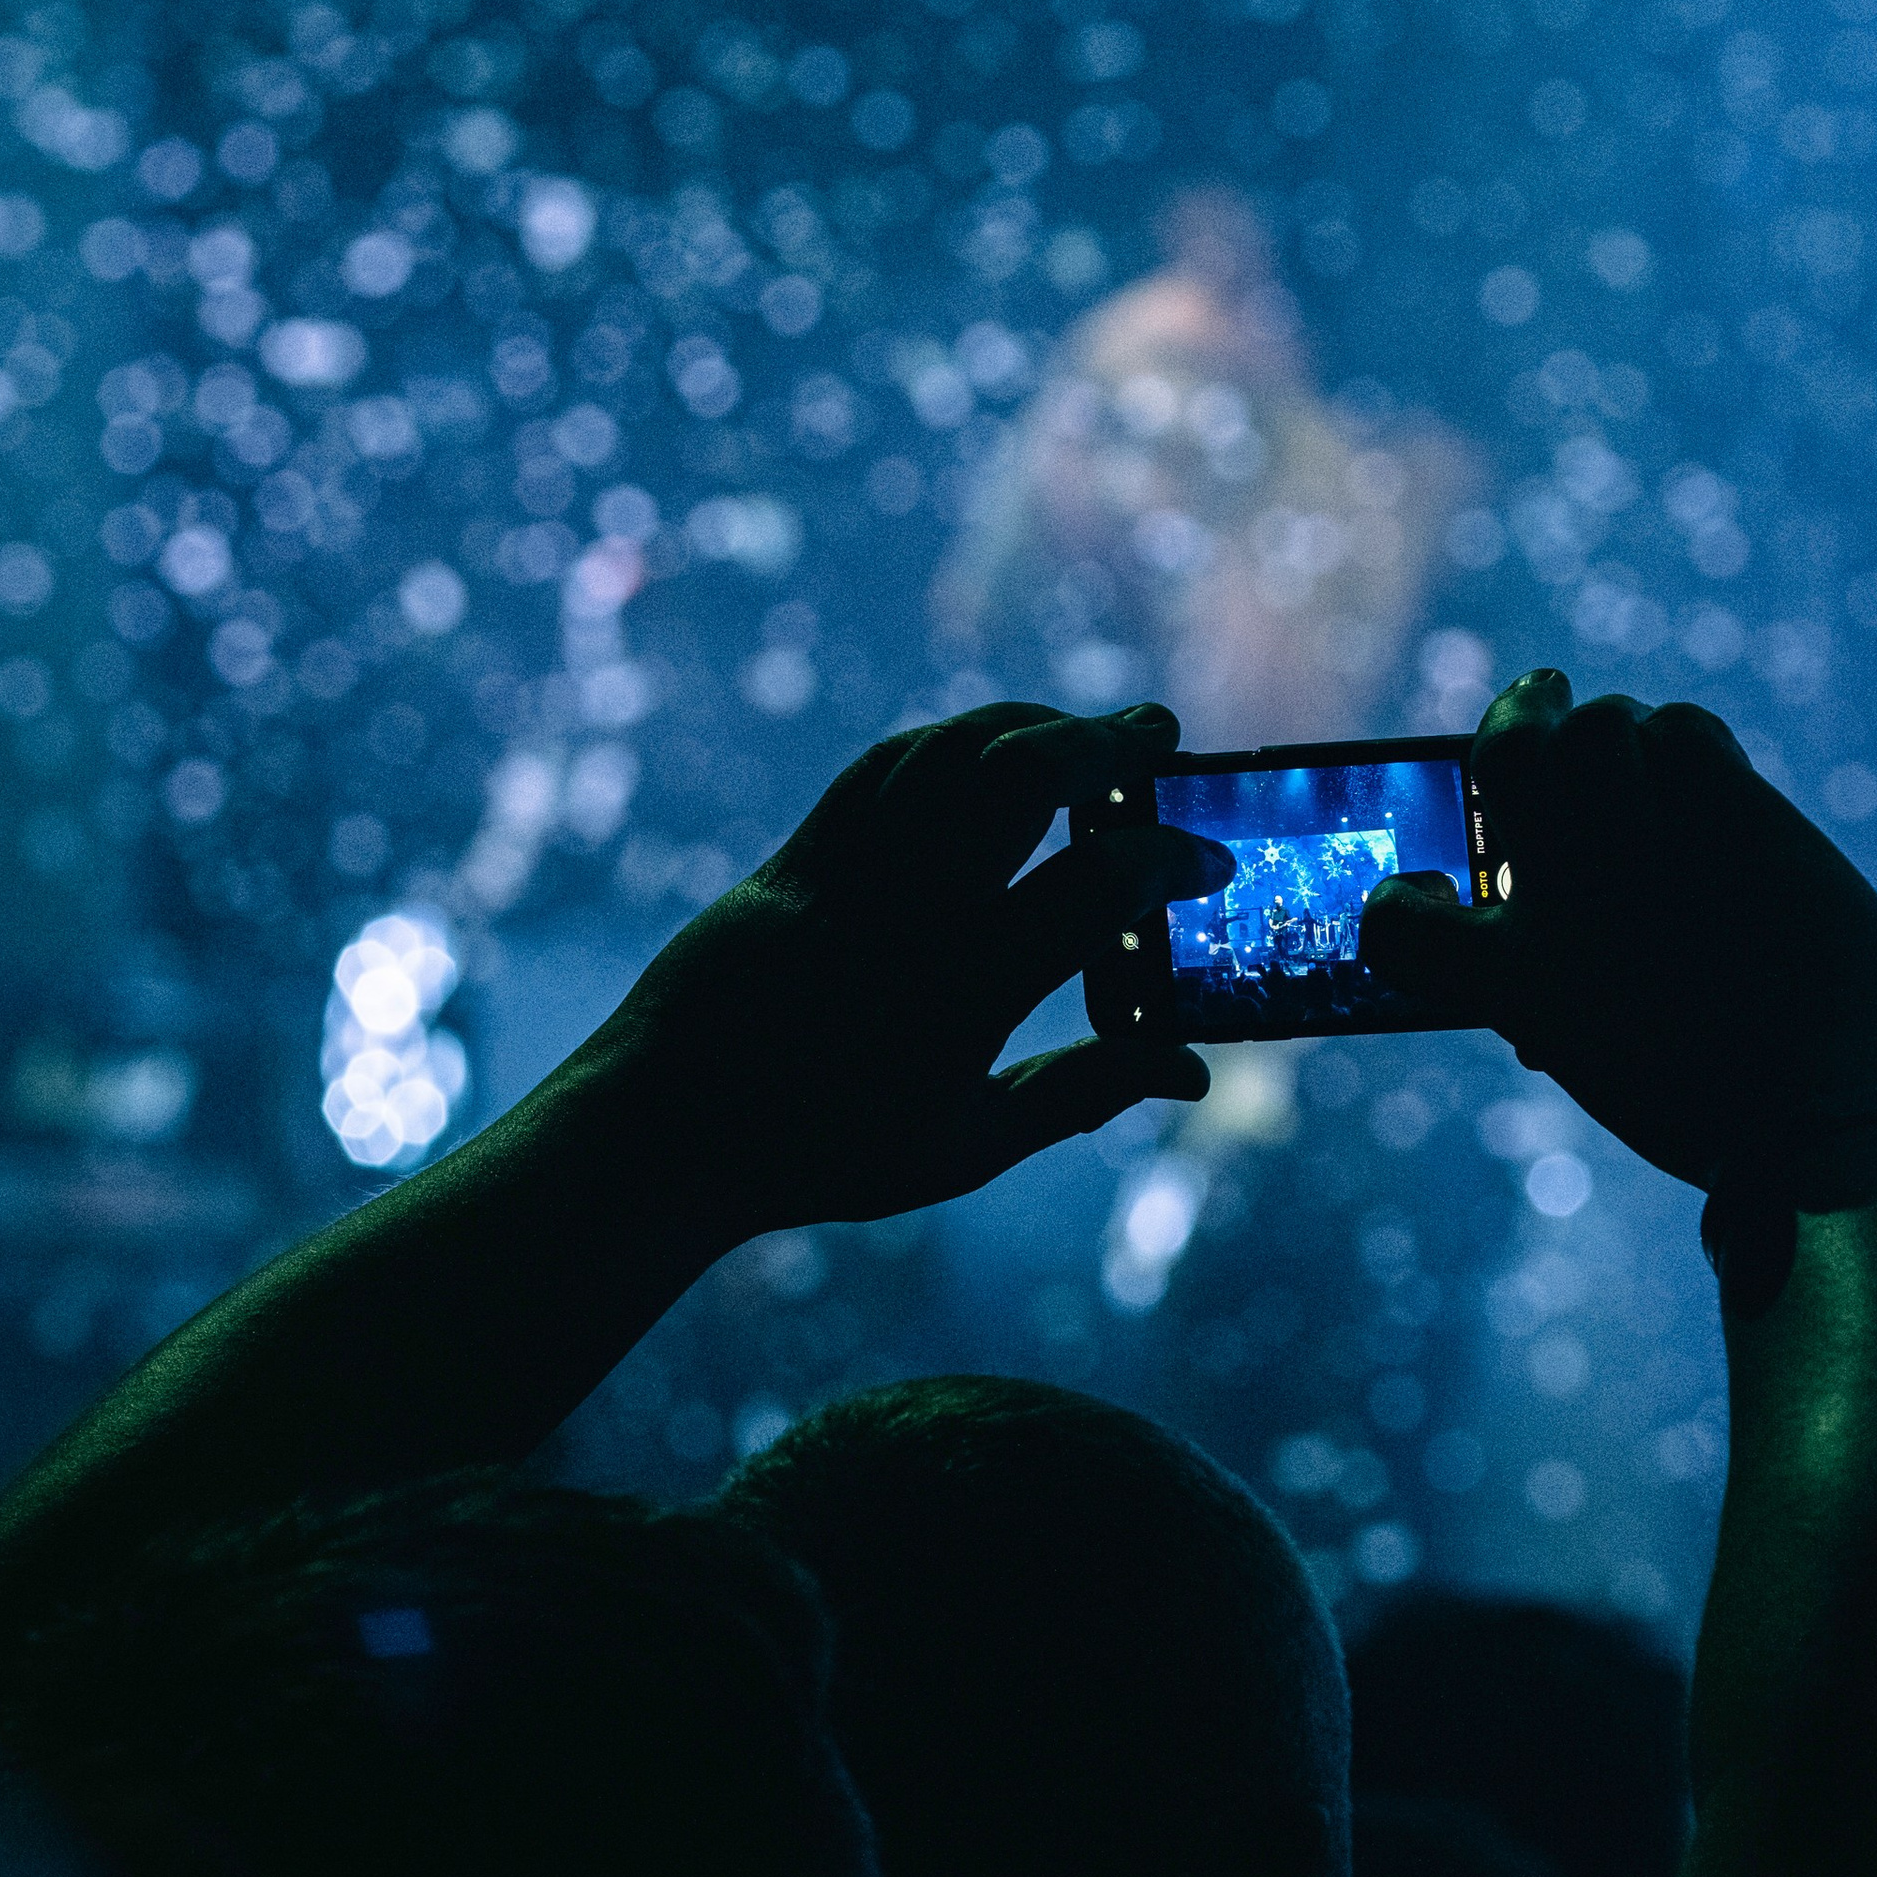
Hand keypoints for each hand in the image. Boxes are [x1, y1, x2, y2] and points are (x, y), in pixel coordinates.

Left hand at [568, 702, 1230, 1235]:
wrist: (666, 1131)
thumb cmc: (825, 1152)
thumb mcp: (967, 1147)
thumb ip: (1084, 1095)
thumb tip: (1195, 1073)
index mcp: (963, 994)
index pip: (1093, 889)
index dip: (1168, 863)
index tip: (1210, 864)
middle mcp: (905, 916)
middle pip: (1019, 779)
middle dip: (1103, 742)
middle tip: (1158, 734)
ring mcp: (844, 874)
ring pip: (948, 753)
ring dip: (1030, 724)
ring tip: (1085, 731)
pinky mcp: (795, 857)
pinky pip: (882, 767)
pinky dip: (950, 741)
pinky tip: (987, 746)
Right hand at [1360, 670, 1876, 1190]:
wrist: (1822, 1114)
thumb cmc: (1716, 1105)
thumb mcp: (1604, 1061)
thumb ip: (1564, 988)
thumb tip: (1556, 911)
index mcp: (1508, 982)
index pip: (1399, 927)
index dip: (1398, 902)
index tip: (1424, 891)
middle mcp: (1557, 898)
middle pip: (1507, 759)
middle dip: (1517, 718)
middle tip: (1539, 698)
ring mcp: (1639, 845)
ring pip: (1600, 729)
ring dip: (1612, 732)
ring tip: (1630, 746)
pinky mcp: (1726, 812)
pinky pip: (1683, 730)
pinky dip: (1682, 741)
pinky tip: (1701, 771)